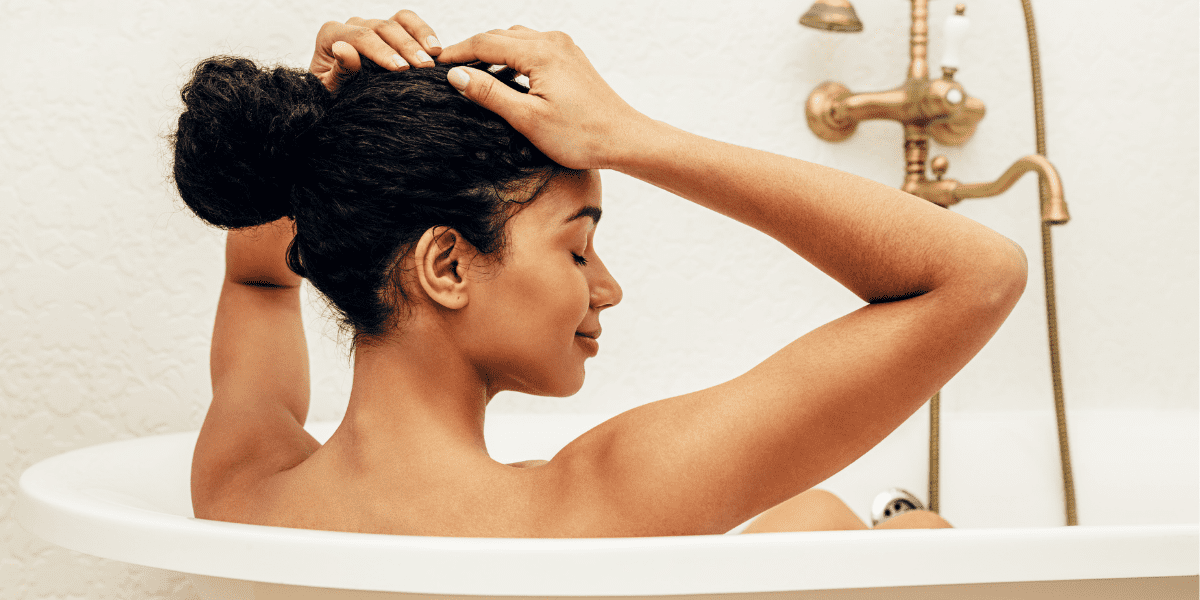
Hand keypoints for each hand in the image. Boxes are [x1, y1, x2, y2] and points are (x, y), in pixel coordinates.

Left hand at [310, 10, 442, 91]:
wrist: (343, 98)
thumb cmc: (336, 96)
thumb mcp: (332, 90)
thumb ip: (339, 71)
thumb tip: (343, 49)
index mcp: (333, 35)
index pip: (360, 37)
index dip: (382, 51)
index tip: (401, 69)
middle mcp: (353, 25)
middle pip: (382, 28)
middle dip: (406, 47)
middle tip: (424, 67)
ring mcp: (374, 26)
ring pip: (399, 21)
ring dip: (420, 37)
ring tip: (435, 55)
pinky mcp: (392, 29)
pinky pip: (409, 22)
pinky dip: (424, 32)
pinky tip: (437, 49)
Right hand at [438, 27, 650, 170]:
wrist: (624, 139)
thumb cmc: (580, 135)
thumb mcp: (527, 118)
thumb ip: (489, 93)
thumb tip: (456, 75)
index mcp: (540, 52)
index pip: (485, 41)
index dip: (456, 53)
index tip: (434, 67)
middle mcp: (553, 41)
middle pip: (499, 36)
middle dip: (472, 50)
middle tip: (447, 71)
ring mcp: (564, 48)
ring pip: (516, 40)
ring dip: (492, 53)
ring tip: (472, 74)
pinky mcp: (571, 58)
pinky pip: (533, 49)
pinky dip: (512, 58)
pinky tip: (504, 78)